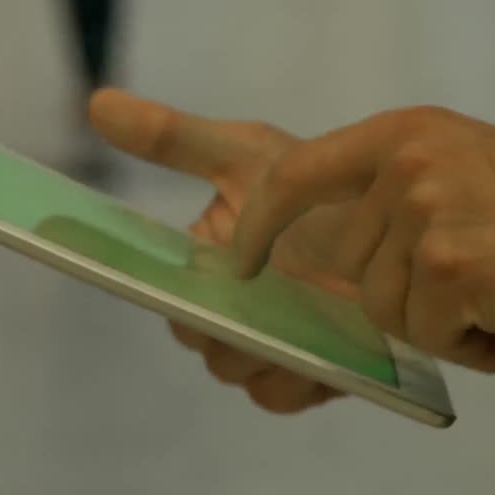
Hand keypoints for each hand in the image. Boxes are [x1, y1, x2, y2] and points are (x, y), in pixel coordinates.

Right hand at [89, 89, 349, 413]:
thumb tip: (95, 101)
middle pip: (207, 346)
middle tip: (255, 317)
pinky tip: (319, 358)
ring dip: (261, 362)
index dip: (182, 307)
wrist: (400, 214)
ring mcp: (275, 343)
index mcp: (207, 266)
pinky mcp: (315, 371)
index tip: (202, 297)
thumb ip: (172, 138)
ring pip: (242, 375)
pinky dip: (295, 383)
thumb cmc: (317, 181)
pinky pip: (284, 394)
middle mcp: (236, 310)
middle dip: (225, 338)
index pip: (174, 303)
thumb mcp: (246, 154)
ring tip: (294, 336)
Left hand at [232, 106, 494, 364]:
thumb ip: (400, 190)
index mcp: (405, 132)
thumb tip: (340, 252)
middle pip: (350, 264)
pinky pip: (424, 335)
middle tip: (470, 289)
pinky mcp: (448, 264)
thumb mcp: (466, 168)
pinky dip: (466, 346)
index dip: (263, 223)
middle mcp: (407, 159)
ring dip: (437, 324)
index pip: (298, 171)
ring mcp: (426, 209)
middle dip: (400, 296)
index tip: (244, 264)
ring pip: (385, 308)